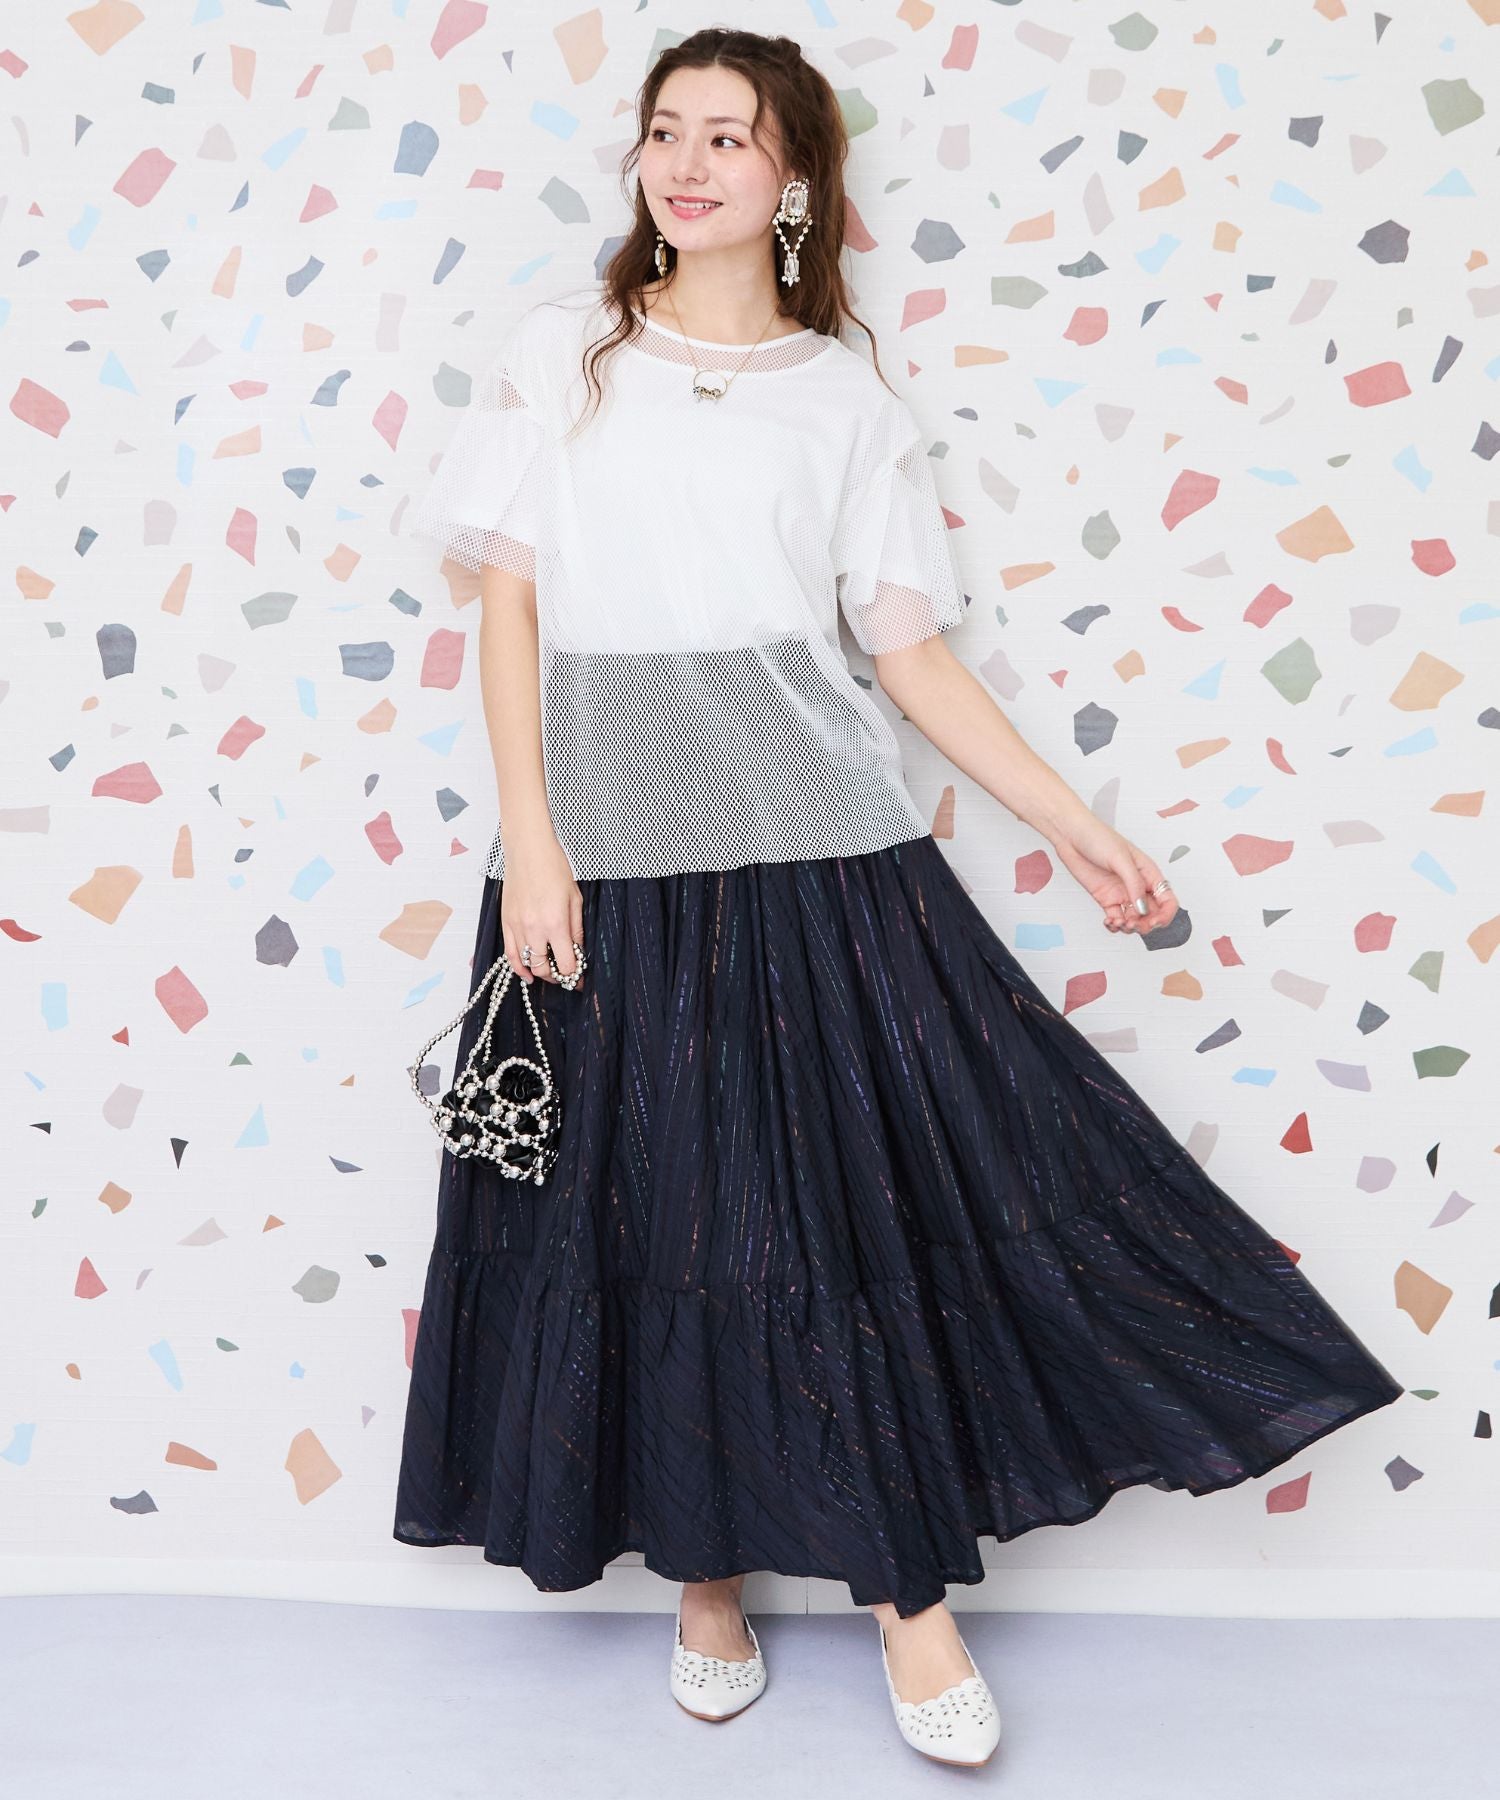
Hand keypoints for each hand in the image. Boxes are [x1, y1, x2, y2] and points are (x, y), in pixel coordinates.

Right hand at [500, 832, 585, 985]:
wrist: (528, 850)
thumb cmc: (554, 868)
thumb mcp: (575, 898)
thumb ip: (577, 929)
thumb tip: (578, 951)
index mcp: (556, 923)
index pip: (566, 965)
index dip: (575, 977)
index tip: (581, 980)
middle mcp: (535, 929)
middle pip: (544, 969)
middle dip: (558, 977)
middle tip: (566, 975)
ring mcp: (517, 927)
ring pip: (527, 964)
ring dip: (540, 972)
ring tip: (550, 972)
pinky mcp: (506, 922)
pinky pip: (510, 954)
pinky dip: (518, 967)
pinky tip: (527, 974)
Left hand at [1047, 813, 1179, 935]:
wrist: (1071, 835)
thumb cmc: (1098, 837)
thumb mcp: (1121, 859)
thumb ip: (1134, 884)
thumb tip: (1142, 908)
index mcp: (1148, 873)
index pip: (1167, 900)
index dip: (1165, 915)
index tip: (1154, 922)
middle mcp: (1137, 885)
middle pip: (1152, 914)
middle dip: (1145, 924)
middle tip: (1133, 924)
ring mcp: (1122, 893)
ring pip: (1134, 919)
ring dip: (1129, 927)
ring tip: (1118, 923)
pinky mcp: (1106, 898)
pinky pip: (1116, 918)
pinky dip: (1115, 925)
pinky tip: (1109, 922)